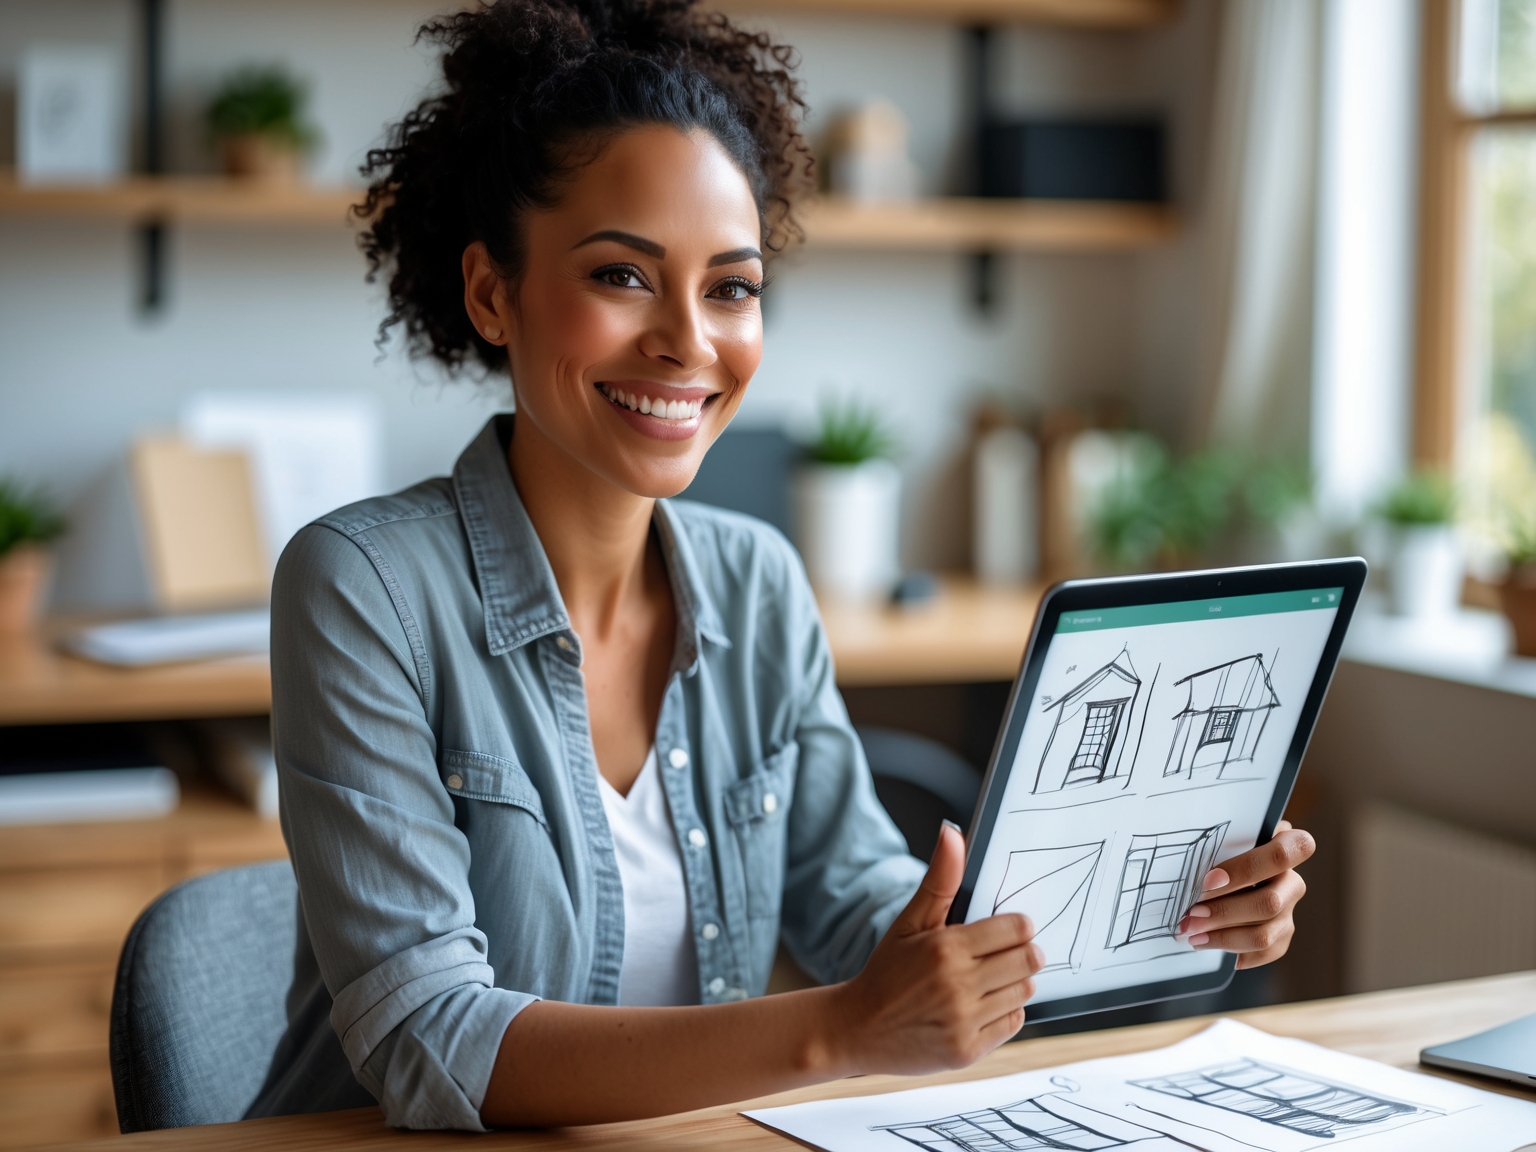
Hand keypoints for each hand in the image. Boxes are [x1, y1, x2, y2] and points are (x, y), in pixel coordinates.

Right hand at [830, 822, 1044, 1075]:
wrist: (857, 1029)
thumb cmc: (886, 972)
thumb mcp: (910, 921)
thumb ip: (940, 879)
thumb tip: (952, 834)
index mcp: (946, 948)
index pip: (1017, 929)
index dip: (1017, 927)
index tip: (1008, 929)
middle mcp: (958, 986)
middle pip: (1028, 961)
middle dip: (1021, 953)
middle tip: (1002, 954)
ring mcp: (964, 1021)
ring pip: (1024, 991)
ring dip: (1013, 983)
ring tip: (986, 980)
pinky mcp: (968, 1050)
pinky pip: (1013, 1023)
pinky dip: (1004, 1012)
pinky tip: (979, 1005)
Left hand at [1178, 820, 1314, 968]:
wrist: (1220, 878)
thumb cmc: (1218, 856)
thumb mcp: (1219, 845)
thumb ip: (1218, 850)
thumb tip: (1202, 878)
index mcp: (1285, 848)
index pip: (1290, 850)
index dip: (1246, 869)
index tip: (1209, 879)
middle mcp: (1292, 881)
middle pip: (1269, 902)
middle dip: (1223, 912)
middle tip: (1190, 915)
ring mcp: (1289, 911)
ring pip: (1263, 934)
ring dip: (1222, 936)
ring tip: (1191, 933)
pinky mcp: (1281, 936)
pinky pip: (1262, 952)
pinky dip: (1231, 951)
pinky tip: (1206, 944)